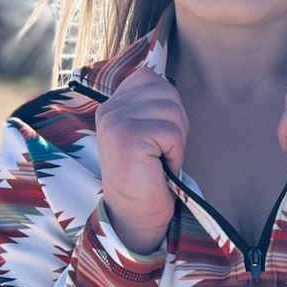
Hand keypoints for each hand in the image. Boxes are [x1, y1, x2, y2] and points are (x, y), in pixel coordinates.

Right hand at [95, 67, 188, 254]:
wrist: (137, 214)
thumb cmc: (150, 175)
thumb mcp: (149, 131)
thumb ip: (152, 102)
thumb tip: (162, 72)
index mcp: (113, 104)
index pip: (152, 78)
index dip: (168, 108)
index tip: (156, 138)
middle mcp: (109, 110)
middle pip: (167, 92)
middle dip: (176, 124)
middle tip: (162, 153)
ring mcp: (115, 122)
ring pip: (172, 111)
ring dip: (176, 141)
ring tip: (160, 160)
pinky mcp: (127, 138)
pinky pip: (171, 132)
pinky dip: (175, 153)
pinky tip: (159, 167)